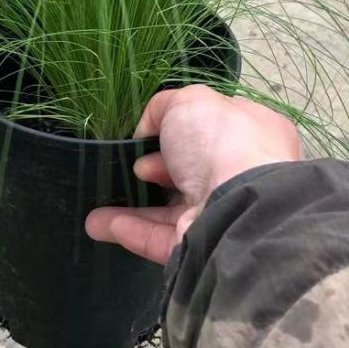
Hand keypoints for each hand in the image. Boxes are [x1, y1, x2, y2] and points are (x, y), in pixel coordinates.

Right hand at [85, 84, 301, 263]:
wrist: (239, 203)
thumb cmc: (219, 140)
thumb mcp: (189, 101)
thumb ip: (164, 107)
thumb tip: (147, 128)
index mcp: (250, 134)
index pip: (213, 129)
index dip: (180, 129)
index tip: (149, 133)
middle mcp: (240, 174)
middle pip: (191, 171)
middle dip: (156, 166)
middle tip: (133, 165)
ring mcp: (221, 212)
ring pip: (170, 208)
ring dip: (132, 204)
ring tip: (98, 198)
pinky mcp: (201, 245)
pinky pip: (160, 238)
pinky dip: (130, 230)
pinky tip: (100, 223)